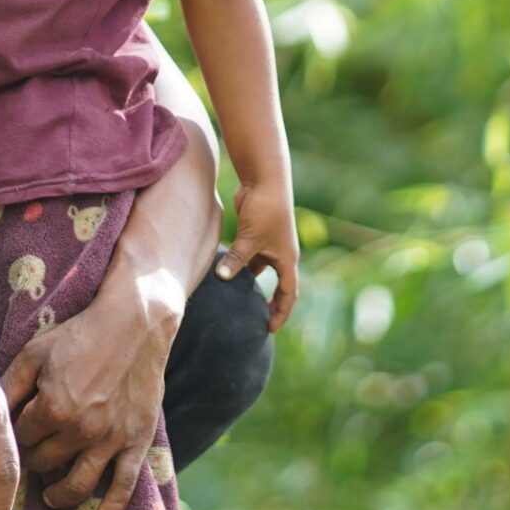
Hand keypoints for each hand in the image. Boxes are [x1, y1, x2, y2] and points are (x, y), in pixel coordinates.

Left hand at [0, 280, 176, 509]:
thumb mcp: (36, 352)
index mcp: (53, 408)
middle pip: (45, 463)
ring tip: (50, 496)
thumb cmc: (80, 334)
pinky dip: (112, 508)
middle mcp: (81, 430)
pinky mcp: (136, 441)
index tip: (16, 435)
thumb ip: (9, 384)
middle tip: (31, 458)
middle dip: (35, 461)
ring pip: (78, 484)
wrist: (134, 324)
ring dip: (59, 494)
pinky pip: (124, 485)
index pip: (23, 440)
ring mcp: (110, 440)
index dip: (18, 437)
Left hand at [218, 180, 299, 329]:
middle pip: (279, 286)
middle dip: (271, 303)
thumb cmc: (265, 210)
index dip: (281, 312)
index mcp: (287, 259)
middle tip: (259, 321)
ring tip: (239, 300)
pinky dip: (241, 265)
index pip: (288, 293)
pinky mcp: (256, 234)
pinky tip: (226, 273)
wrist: (264, 180)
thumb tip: (221, 279)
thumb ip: (236, 260)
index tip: (270, 328)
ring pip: (262, 270)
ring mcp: (269, 244)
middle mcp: (281, 254)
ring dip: (252, 283)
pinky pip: (250, 256)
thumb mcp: (250, 239)